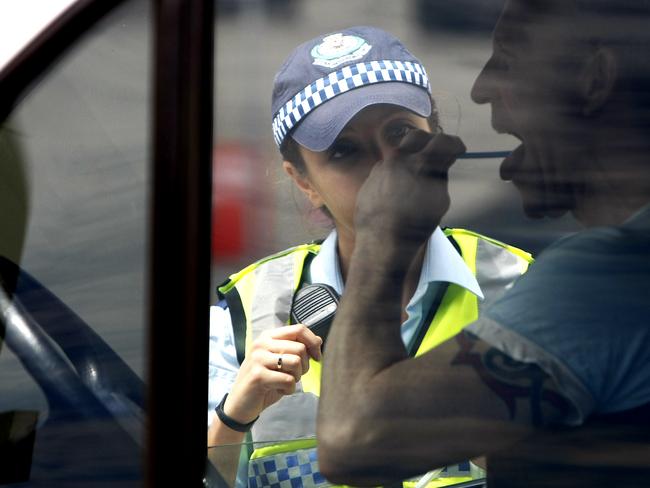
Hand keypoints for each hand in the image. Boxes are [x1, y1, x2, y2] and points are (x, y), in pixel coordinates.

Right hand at [222, 324, 322, 424]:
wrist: (240, 404)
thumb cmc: (265, 382)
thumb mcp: (281, 361)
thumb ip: (296, 349)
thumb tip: (319, 340)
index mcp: (268, 337)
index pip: (299, 329)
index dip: (313, 342)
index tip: (316, 357)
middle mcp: (261, 344)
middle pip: (300, 347)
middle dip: (305, 366)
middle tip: (294, 375)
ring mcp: (258, 358)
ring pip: (296, 362)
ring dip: (297, 377)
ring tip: (285, 382)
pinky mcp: (258, 375)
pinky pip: (288, 380)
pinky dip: (289, 389)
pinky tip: (279, 390)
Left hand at [354, 130, 465, 252]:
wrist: (381, 240)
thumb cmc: (415, 224)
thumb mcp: (439, 201)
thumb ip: (441, 174)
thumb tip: (444, 158)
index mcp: (421, 163)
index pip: (442, 141)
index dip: (454, 144)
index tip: (459, 149)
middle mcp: (399, 159)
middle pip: (417, 137)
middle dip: (430, 142)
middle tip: (437, 154)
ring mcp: (381, 166)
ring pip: (399, 151)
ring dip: (411, 157)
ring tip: (417, 173)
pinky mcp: (370, 177)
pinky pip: (387, 167)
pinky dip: (397, 172)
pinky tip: (399, 187)